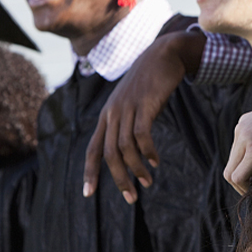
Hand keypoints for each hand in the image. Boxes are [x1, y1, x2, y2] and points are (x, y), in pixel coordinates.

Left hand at [82, 30, 204, 202]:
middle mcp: (112, 113)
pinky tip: (155, 162)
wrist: (164, 54)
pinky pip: (141, 134)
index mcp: (107, 115)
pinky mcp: (144, 104)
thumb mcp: (134, 103)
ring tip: (147, 182)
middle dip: (118, 179)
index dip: (90, 172)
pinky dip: (147, 151)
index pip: (92, 149)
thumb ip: (130, 122)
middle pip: (108, 154)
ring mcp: (127, 108)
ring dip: (136, 169)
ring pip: (124, 147)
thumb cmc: (151, 81)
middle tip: (131, 197)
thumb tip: (133, 146)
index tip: (88, 194)